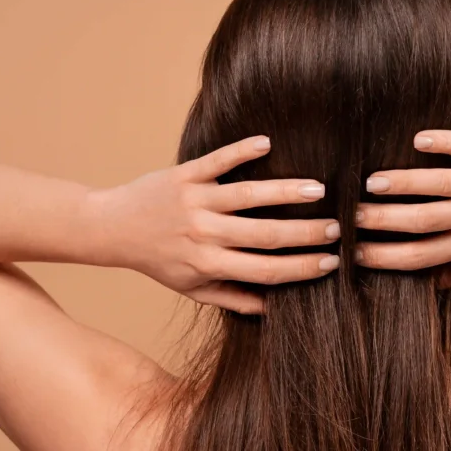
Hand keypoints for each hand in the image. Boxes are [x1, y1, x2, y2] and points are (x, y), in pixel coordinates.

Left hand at [90, 136, 339, 313]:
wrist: (112, 228)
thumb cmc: (158, 261)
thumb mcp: (192, 288)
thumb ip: (232, 298)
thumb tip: (274, 308)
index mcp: (209, 265)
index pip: (265, 270)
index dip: (301, 268)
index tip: (331, 263)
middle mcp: (204, 234)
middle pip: (264, 235)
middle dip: (305, 233)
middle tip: (339, 227)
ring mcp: (195, 201)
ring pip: (247, 196)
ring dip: (285, 192)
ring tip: (318, 190)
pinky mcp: (184, 174)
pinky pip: (216, 160)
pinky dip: (241, 150)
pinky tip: (267, 142)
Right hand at [354, 130, 450, 285]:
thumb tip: (424, 284)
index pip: (422, 256)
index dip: (386, 257)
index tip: (356, 255)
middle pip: (424, 220)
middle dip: (383, 220)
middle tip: (349, 216)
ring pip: (441, 184)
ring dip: (404, 182)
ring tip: (370, 181)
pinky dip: (445, 143)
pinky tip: (417, 140)